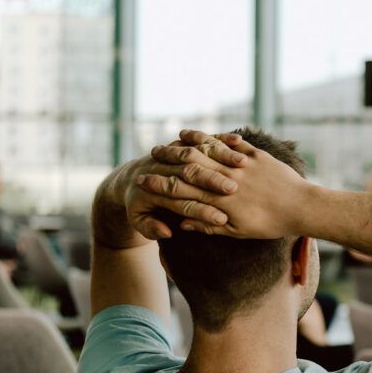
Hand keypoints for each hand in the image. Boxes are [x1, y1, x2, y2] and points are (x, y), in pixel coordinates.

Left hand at [125, 131, 246, 239]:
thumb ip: (150, 227)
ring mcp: (171, 155)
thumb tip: (166, 232)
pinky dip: (217, 139)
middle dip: (215, 182)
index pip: (183, 202)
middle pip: (193, 174)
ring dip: (221, 156)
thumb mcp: (137, 218)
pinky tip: (237, 140)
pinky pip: (198, 139)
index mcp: (155, 192)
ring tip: (241, 162)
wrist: (130, 179)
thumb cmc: (138, 203)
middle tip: (234, 188)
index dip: (202, 212)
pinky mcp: (178, 147)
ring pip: (197, 152)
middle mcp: (165, 170)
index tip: (222, 219)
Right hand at [145, 129, 310, 238]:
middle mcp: (228, 181)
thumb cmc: (271, 224)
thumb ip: (210, 225)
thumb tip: (183, 223)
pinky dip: (215, 137)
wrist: (303, 207)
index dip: (161, 186)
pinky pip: (231, 143)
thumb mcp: (239, 231)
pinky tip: (202, 133)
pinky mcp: (256, 155)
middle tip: (150, 154)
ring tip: (172, 138)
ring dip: (189, 144)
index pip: (183, 192)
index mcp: (221, 202)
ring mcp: (242, 166)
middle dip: (168, 160)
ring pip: (209, 151)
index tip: (142, 182)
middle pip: (191, 167)